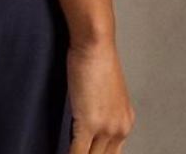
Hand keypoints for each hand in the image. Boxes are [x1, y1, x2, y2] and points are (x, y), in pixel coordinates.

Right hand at [66, 38, 135, 152]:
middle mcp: (120, 128)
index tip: (87, 151)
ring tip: (64, 153)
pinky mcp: (89, 124)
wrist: (95, 43)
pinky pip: (78, 153)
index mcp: (124, 120)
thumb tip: (85, 118)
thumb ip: (99, 109)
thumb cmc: (96, 56)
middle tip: (77, 153)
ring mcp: (106, 128)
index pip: (112, 152)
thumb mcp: (104, 89)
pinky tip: (61, 153)